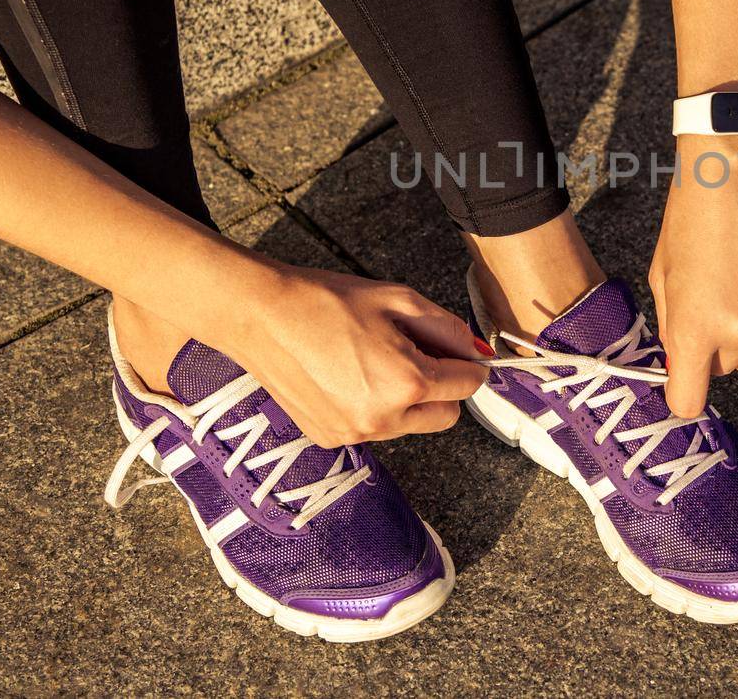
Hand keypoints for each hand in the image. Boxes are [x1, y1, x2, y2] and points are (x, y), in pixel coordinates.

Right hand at [232, 266, 487, 446]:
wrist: (261, 316)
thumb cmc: (327, 301)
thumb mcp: (399, 300)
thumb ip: (447, 328)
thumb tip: (476, 351)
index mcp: (407, 383)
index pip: (468, 385)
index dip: (468, 363)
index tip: (458, 351)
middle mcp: (383, 419)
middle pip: (446, 415)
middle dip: (441, 387)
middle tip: (415, 352)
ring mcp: (355, 434)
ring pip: (410, 425)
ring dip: (407, 399)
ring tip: (372, 359)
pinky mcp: (330, 438)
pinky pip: (374, 429)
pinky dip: (373, 407)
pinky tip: (348, 375)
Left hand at [649, 134, 737, 417]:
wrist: (736, 166)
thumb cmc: (691, 214)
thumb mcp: (663, 274)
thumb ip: (672, 327)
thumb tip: (681, 361)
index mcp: (694, 327)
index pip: (688, 400)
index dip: (683, 394)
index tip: (684, 380)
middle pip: (729, 374)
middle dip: (718, 355)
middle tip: (713, 316)